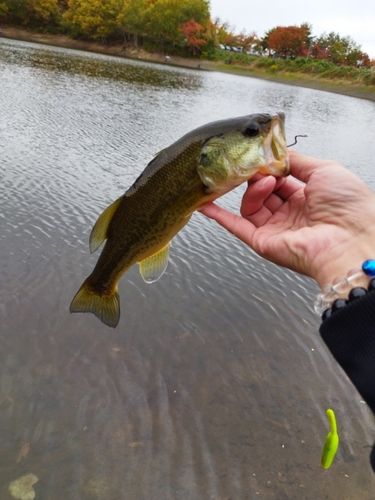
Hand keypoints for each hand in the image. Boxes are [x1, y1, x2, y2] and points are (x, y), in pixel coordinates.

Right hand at [199, 150, 374, 288]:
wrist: (349, 240)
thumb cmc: (348, 207)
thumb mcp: (325, 170)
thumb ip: (297, 160)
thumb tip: (276, 153)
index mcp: (306, 198)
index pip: (279, 179)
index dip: (270, 167)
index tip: (262, 155)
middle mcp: (289, 214)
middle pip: (262, 191)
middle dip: (258, 176)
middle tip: (257, 167)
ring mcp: (275, 229)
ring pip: (251, 205)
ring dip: (253, 190)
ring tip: (264, 182)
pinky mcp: (263, 242)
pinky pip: (236, 226)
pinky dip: (218, 215)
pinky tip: (205, 203)